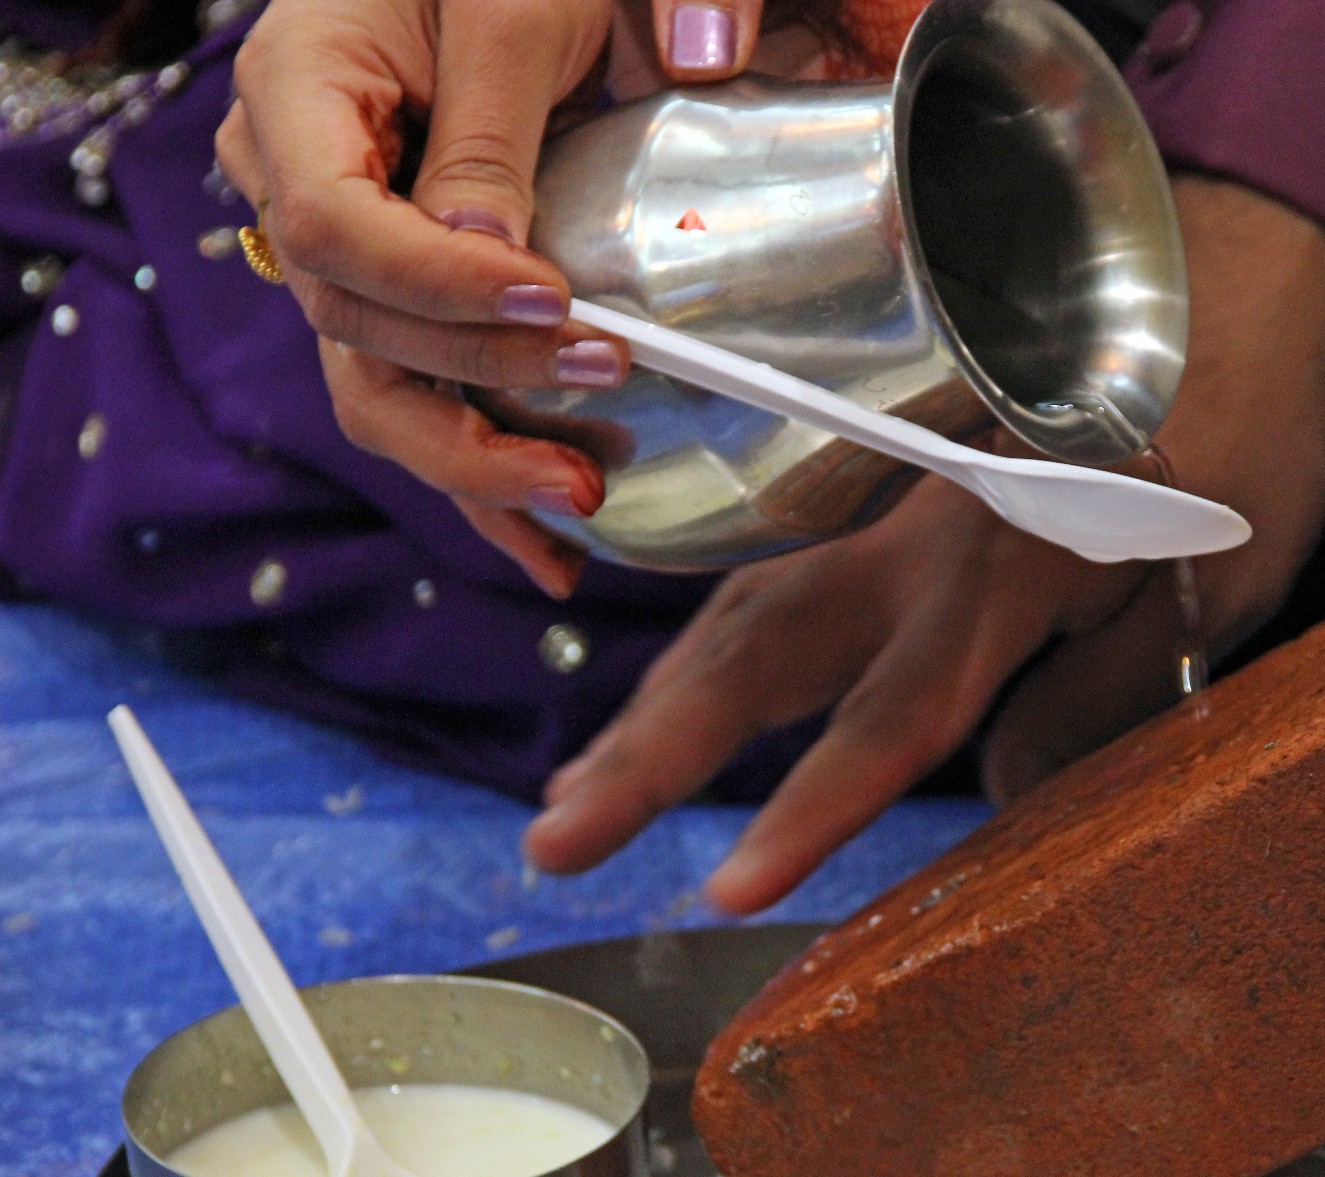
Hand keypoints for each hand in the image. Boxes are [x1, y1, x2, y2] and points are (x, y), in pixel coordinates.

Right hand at [215, 0, 767, 596]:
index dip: (440, 285)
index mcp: (297, 98)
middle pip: (354, 329)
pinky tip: (549, 552)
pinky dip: (485, 477)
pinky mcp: (405, 298)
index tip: (553, 298)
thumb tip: (494, 258)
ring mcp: (348, 253)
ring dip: (478, 463)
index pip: (336, 230)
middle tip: (604, 380)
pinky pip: (424, 398)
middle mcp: (300, 189)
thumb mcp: (509, 10)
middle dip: (478, 380)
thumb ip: (492, 129)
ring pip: (380, 390)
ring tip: (577, 506)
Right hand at [525, 177, 1324, 910]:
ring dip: (648, 717)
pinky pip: (759, 593)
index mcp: (1010, 564)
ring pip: (738, 620)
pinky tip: (641, 731)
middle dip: (654, 753)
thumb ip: (1092, 707)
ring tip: (571, 811)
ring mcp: (880, 519)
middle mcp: (918, 537)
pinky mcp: (865, 515)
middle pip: (764, 652)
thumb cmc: (1229, 472)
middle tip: (555, 845)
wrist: (1212, 334)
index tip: (730, 886)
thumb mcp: (1199, 599)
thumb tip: (996, 800)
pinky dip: (693, 669)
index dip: (812, 803)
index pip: (896, 709)